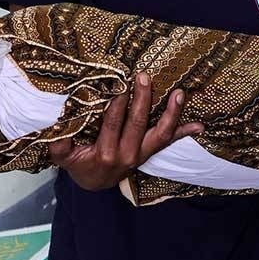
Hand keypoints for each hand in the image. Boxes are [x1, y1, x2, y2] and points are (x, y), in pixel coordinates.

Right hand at [47, 72, 203, 190]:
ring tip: (180, 94)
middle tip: (144, 77)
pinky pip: (168, 142)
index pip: (114, 124)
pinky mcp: (150, 152)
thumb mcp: (63, 156)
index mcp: (107, 154)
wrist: (94, 183)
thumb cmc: (78, 163)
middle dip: (142, 98)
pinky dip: (184, 132)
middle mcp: (128, 155)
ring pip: (161, 134)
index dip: (118, 104)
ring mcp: (142, 154)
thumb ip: (59, 141)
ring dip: (172, 113)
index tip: (121, 83)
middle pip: (138, 123)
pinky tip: (199, 125)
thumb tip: (60, 119)